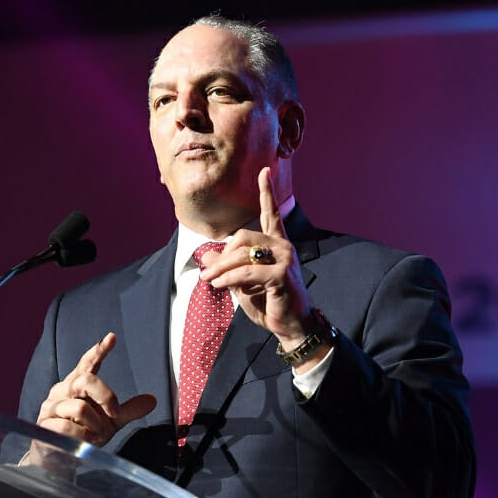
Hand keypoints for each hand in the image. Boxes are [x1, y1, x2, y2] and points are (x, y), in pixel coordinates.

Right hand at [35, 332, 156, 446]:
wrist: (60, 457)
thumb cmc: (84, 433)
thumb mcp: (110, 422)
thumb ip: (128, 410)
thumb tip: (153, 400)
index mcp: (77, 384)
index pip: (88, 363)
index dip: (98, 350)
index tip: (111, 338)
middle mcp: (62, 391)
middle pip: (86, 380)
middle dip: (106, 397)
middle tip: (114, 413)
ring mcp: (51, 407)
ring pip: (79, 408)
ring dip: (95, 424)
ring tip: (95, 435)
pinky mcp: (44, 425)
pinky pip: (67, 427)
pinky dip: (82, 436)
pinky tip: (84, 442)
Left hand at [199, 168, 320, 357]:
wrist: (291, 326)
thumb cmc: (270, 303)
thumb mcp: (243, 284)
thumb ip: (230, 268)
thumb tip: (208, 257)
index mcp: (277, 244)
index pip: (270, 214)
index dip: (267, 192)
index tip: (265, 171)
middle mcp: (283, 246)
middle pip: (243, 237)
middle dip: (221, 256)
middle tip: (207, 273)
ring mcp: (285, 258)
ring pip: (242, 254)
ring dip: (220, 269)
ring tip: (209, 280)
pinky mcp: (282, 274)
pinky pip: (247, 272)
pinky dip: (229, 279)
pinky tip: (219, 286)